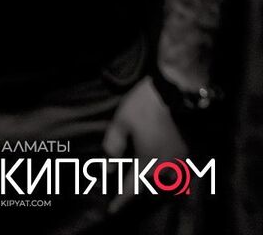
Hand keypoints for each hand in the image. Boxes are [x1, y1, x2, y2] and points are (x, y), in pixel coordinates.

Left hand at [102, 75, 188, 214]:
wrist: (178, 90)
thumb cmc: (146, 106)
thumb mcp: (122, 121)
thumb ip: (113, 144)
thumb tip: (109, 165)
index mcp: (148, 163)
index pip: (132, 189)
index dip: (121, 200)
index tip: (112, 210)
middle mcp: (167, 168)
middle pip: (154, 189)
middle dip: (142, 190)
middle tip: (131, 186)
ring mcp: (183, 160)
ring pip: (170, 183)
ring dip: (158, 184)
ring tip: (149, 177)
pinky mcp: (192, 150)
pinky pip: (182, 171)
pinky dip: (173, 174)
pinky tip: (167, 165)